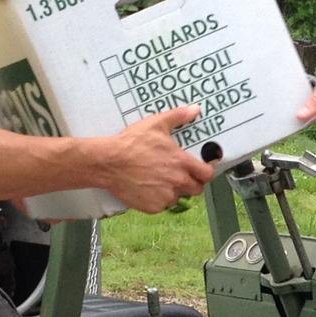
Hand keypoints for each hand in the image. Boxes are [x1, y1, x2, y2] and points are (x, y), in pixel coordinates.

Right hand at [97, 105, 214, 211]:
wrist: (108, 162)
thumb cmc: (131, 144)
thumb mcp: (156, 124)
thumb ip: (178, 116)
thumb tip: (195, 109)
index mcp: (181, 163)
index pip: (207, 174)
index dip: (206, 172)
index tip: (202, 169)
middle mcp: (176, 182)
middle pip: (196, 189)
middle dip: (191, 183)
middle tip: (180, 175)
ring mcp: (165, 196)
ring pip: (178, 198)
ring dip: (174, 191)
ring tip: (160, 180)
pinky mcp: (152, 207)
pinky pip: (162, 206)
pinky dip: (158, 199)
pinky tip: (148, 188)